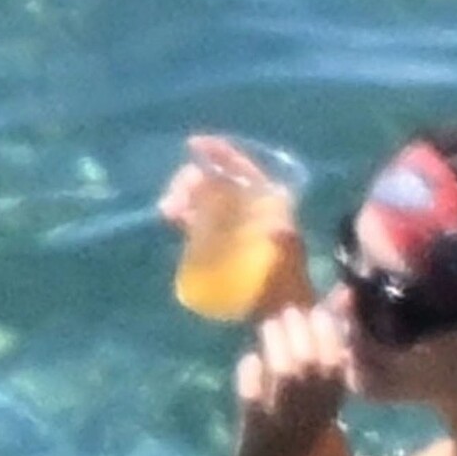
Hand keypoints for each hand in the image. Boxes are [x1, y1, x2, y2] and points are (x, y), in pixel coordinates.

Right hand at [160, 135, 314, 315]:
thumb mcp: (285, 249)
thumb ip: (277, 230)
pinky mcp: (222, 242)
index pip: (243, 167)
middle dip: (192, 181)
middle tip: (174, 199)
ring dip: (184, 197)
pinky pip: (200, 219)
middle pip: (218, 180)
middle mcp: (252, 206)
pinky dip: (186, 214)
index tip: (194, 145)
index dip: (221, 152)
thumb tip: (272, 221)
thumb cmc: (288, 278)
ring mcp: (236, 223)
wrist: (283, 310)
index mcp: (271, 200)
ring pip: (205, 198)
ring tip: (168, 210)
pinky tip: (172, 217)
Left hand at [234, 305, 348, 455]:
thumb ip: (316, 379)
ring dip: (277, 346)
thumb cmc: (291, 448)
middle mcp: (312, 418)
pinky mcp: (255, 435)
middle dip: (300, 332)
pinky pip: (254, 398)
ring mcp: (284, 426)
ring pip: (286, 376)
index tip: (317, 312)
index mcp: (330, 412)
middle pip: (311, 365)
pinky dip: (250, 375)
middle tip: (287, 312)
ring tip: (268, 327)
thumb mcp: (314, 414)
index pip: (338, 365)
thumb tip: (309, 327)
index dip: (328, 335)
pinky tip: (249, 361)